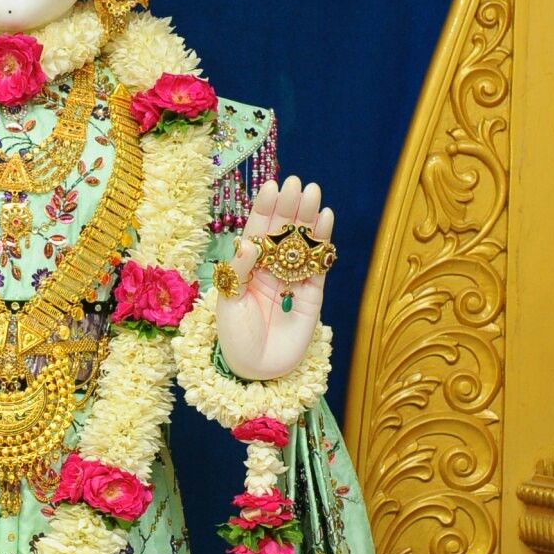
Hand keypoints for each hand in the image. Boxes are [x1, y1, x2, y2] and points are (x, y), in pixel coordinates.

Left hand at [213, 175, 334, 380]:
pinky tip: (325, 220)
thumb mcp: (228, 303)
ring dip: (308, 218)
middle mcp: (271, 267)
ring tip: (314, 193)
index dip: (265, 208)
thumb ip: (239, 272)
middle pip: (282, 230)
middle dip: (290, 207)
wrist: (256, 370)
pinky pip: (318, 264)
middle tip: (298, 184)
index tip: (272, 186)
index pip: (256, 230)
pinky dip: (322, 243)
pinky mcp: (312, 293)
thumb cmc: (235, 337)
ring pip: (302, 242)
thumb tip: (249, 241)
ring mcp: (293, 278)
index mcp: (247, 266)